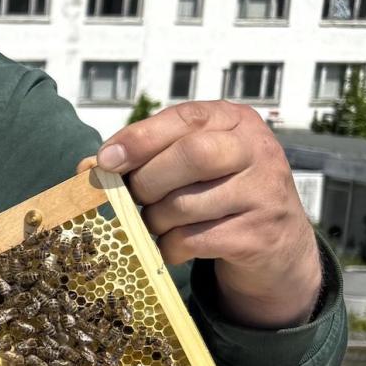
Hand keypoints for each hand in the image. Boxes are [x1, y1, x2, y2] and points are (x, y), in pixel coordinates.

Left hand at [78, 101, 320, 328]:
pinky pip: (193, 240)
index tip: (106, 160)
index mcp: (236, 121)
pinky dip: (170, 247)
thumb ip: (147, 157)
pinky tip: (175, 246)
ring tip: (160, 223)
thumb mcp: (190, 166)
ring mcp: (265, 193)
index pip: (185, 118)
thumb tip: (88, 166)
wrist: (276, 247)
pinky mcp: (260, 235)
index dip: (140, 139)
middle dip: (148, 181)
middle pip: (193, 155)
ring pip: (185, 204)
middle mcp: (258, 150)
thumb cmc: (218, 196)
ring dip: (155, 220)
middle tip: (135, 198)